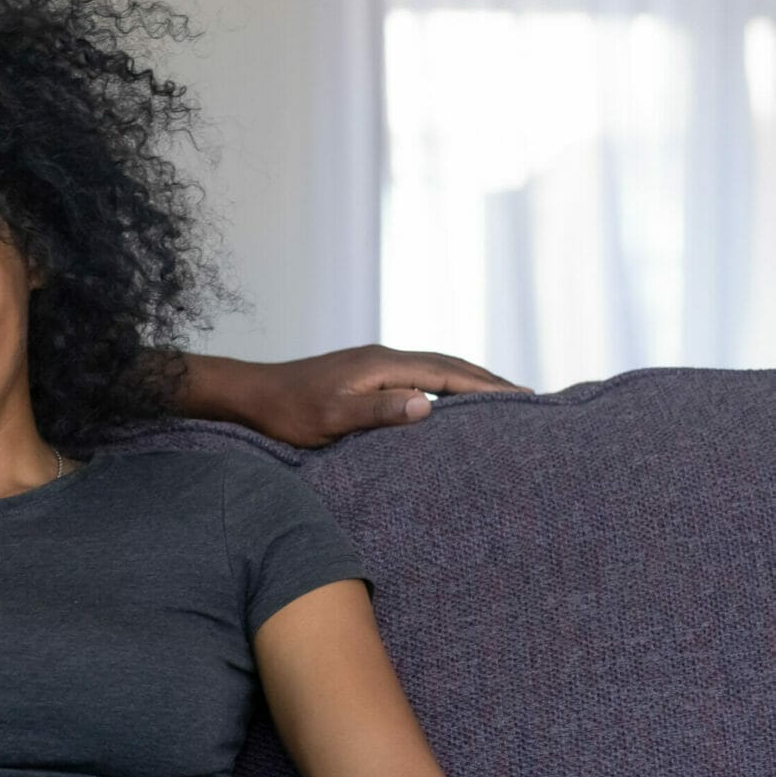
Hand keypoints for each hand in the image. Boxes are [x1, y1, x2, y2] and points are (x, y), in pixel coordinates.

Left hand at [223, 346, 527, 447]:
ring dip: (467, 380)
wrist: (251, 395)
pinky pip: (416, 374)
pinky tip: (445, 399)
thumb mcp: (332, 418)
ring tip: (498, 399)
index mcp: (384, 365)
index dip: (488, 386)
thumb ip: (378, 411)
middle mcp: (384, 358)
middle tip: (526, 398)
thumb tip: (429, 404)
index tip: (524, 397)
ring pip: (433, 367)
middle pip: (448, 364)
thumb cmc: (287, 412)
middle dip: (488, 380)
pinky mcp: (363, 374)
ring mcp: (373, 363)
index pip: (449, 373)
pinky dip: (442, 384)